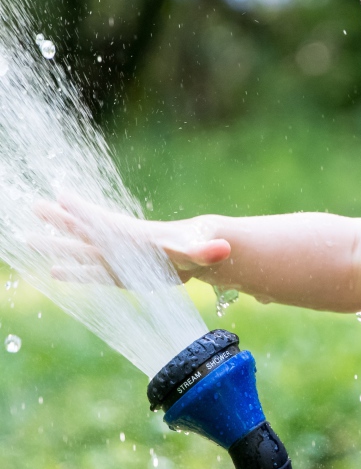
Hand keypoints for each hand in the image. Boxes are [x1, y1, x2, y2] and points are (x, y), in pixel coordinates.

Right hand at [35, 193, 230, 284]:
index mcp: (134, 236)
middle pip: (83, 229)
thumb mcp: (200, 250)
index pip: (104, 221)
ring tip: (28, 238)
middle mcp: (120, 244)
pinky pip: (89, 272)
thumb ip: (208, 251)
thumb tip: (224, 248)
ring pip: (80, 249)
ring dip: (55, 244)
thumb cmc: (195, 248)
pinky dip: (73, 271)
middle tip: (33, 205)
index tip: (63, 195)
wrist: (196, 252)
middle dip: (58, 219)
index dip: (84, 210)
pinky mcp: (118, 273)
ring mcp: (116, 258)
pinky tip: (55, 272)